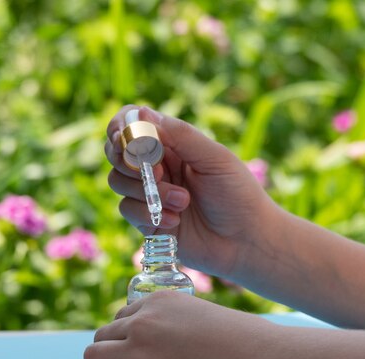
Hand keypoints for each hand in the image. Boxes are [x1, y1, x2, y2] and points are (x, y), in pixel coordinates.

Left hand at [84, 291, 276, 358]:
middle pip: (102, 336)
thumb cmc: (244, 342)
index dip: (123, 339)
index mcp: (158, 301)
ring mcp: (139, 351)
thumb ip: (175, 324)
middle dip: (108, 355)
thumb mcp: (201, 316)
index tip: (131, 354)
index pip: (121, 318)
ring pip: (92, 358)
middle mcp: (143, 321)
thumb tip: (166, 344)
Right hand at [105, 105, 276, 278]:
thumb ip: (179, 135)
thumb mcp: (214, 158)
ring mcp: (149, 194)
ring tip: (184, 201)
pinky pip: (127, 209)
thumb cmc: (238, 194)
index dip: (120, 128)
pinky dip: (149, 213)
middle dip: (128, 160)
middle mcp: (156, 166)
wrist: (247, 241)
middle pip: (116, 153)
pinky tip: (176, 220)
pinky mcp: (146, 220)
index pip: (131, 125)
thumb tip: (141, 111)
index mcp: (172, 144)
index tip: (125, 139)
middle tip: (157, 172)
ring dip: (148, 190)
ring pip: (118, 181)